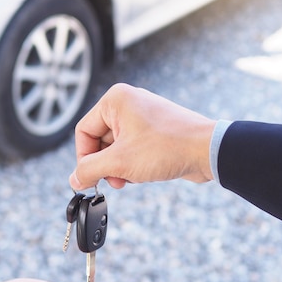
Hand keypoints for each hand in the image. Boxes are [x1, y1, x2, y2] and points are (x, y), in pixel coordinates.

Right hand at [69, 83, 215, 189]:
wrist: (207, 151)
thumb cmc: (167, 148)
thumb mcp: (120, 162)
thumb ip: (90, 170)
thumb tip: (74, 179)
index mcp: (115, 100)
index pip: (83, 131)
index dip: (84, 158)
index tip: (91, 178)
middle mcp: (128, 103)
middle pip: (99, 140)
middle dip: (105, 165)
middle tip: (115, 181)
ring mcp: (143, 116)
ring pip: (116, 147)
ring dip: (119, 168)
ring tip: (131, 178)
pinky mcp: (155, 131)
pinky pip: (132, 149)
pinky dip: (133, 164)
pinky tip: (143, 174)